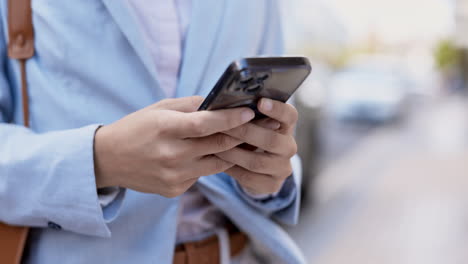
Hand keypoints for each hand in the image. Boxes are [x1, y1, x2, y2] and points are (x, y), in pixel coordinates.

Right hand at [94, 96, 253, 197]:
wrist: (108, 160)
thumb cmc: (136, 128)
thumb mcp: (159, 109)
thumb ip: (191, 105)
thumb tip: (221, 102)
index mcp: (165, 129)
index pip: (204, 125)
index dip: (229, 119)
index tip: (249, 112)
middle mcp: (171, 155)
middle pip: (217, 145)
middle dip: (240, 134)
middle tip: (259, 125)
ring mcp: (173, 176)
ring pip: (216, 163)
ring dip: (229, 151)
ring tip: (241, 139)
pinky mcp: (174, 189)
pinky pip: (202, 174)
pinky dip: (207, 163)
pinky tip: (204, 155)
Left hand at [215, 98, 297, 194]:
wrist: (256, 169)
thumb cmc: (250, 136)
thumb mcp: (252, 124)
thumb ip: (246, 115)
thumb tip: (225, 105)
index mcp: (286, 126)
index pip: (290, 115)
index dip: (277, 109)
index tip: (260, 102)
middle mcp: (289, 147)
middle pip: (271, 140)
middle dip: (245, 132)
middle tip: (223, 125)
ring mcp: (282, 168)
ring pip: (257, 161)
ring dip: (233, 153)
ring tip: (214, 146)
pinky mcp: (272, 185)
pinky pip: (249, 178)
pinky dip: (231, 169)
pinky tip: (218, 162)